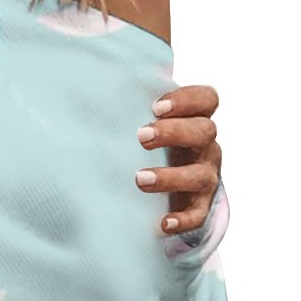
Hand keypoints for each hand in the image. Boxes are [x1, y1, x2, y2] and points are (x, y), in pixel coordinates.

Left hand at [136, 83, 221, 235]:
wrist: (168, 191)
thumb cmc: (151, 148)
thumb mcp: (148, 124)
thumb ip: (134, 104)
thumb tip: (92, 76)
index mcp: (196, 119)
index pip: (208, 98)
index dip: (187, 99)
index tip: (156, 106)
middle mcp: (206, 146)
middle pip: (205, 131)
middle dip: (174, 132)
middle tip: (141, 136)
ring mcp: (206, 177)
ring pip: (200, 175)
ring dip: (170, 176)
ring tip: (139, 180)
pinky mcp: (200, 207)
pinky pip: (198, 216)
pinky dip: (181, 220)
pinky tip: (162, 224)